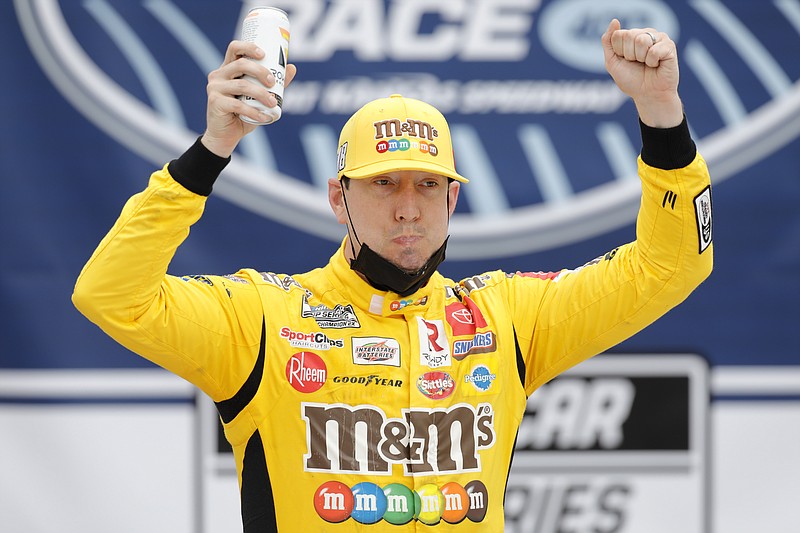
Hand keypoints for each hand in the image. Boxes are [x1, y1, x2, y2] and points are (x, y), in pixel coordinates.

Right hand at [201, 40, 296, 156]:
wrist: (227, 136)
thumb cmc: (243, 114)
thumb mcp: (260, 97)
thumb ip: (274, 84)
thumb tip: (292, 67)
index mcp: (228, 68)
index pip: (235, 48)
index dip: (249, 47)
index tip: (264, 54)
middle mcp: (219, 75)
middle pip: (241, 64)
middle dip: (260, 71)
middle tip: (273, 82)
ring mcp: (215, 88)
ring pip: (241, 85)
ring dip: (261, 94)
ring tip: (273, 104)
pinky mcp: (215, 102)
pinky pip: (237, 104)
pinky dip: (253, 111)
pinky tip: (264, 117)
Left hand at [602, 19, 682, 127]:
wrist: (648, 95)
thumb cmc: (631, 80)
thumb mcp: (612, 62)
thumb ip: (608, 41)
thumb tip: (615, 20)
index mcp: (631, 36)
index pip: (618, 35)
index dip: (619, 52)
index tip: (626, 61)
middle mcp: (645, 33)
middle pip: (629, 36)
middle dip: (630, 55)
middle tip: (638, 64)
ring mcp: (659, 38)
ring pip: (641, 40)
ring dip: (641, 58)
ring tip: (647, 64)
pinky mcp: (669, 46)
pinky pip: (654, 50)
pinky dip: (652, 62)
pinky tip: (657, 65)